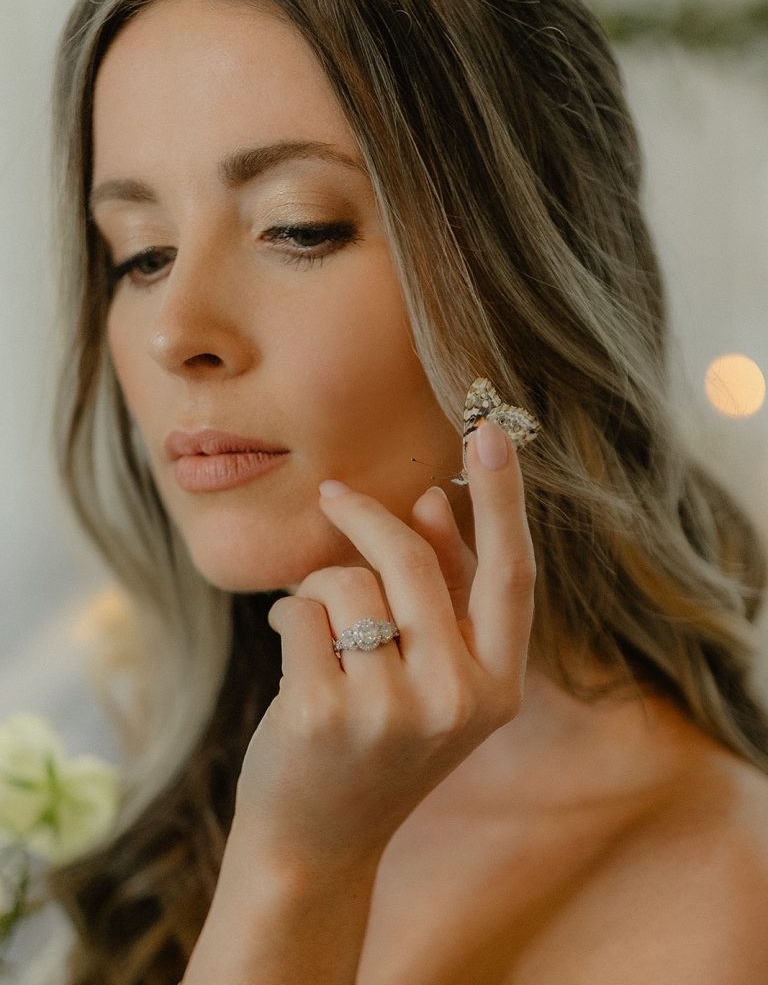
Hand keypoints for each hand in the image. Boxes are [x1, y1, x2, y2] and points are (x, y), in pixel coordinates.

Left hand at [234, 419, 534, 866]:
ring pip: (349, 580)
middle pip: (414, 558)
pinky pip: (302, 608)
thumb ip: (444, 589)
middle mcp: (458, 699)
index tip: (490, 426)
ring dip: (320, 588)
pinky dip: (286, 614)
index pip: (512, 573)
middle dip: (366, 518)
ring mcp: (392, 710)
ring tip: (316, 632)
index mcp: (499, 686)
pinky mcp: (324, 712)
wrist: (315, 842)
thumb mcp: (431, 674)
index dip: (504, 496)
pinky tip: (289, 653)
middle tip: (332, 496)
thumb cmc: (376, 741)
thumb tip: (432, 498)